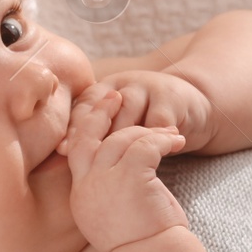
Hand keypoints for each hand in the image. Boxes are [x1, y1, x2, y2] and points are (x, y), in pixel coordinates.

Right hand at [60, 86, 189, 251]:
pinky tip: (176, 141)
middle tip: (115, 96)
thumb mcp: (115, 215)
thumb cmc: (142, 243)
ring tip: (170, 133)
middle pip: (86, 136)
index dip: (84, 127)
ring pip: (121, 138)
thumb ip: (108, 191)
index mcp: (81, 196)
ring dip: (147, 131)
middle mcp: (87, 188)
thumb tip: (119, 169)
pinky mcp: (130, 179)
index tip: (99, 111)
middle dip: (99, 112)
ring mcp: (105, 182)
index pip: (75, 151)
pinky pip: (144, 145)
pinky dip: (162, 139)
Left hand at [71, 69, 217, 155]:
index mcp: (102, 91)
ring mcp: (147, 87)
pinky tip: (155, 159)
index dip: (72, 128)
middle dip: (95, 135)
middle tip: (90, 162)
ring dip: (126, 138)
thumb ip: (94, 135)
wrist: (192, 109)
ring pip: (128, 111)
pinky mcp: (171, 98)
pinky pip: (158, 122)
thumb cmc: (147, 126)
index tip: (63, 151)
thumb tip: (59, 152)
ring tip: (121, 166)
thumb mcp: (119, 125)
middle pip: (102, 108)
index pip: (81, 107)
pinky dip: (155, 141)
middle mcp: (122, 85)